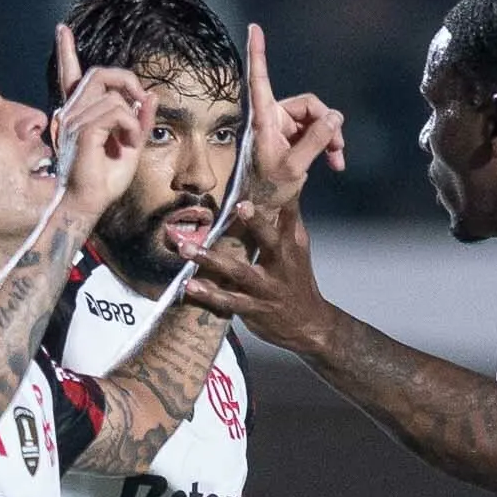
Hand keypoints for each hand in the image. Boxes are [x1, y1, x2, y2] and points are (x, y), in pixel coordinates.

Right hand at [48, 46, 152, 224]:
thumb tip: (150, 95)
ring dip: (132, 116)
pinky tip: (127, 142)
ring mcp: (73, 121)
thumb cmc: (105, 179)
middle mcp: (72, 113)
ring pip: (112, 95)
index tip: (62, 30)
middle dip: (127, 80)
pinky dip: (130, 125)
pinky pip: (115, 112)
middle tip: (140, 100)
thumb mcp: (131, 145)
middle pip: (100, 73)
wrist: (88, 204)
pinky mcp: (82, 132)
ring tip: (131, 140)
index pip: (72, 76)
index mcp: (80, 114)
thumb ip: (139, 120)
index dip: (67, 51)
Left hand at [185, 189, 331, 354]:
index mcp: (291, 245)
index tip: (277, 172)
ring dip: (211, 260)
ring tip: (186, 249)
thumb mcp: (299, 247)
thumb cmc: (298, 279)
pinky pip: (228, 301)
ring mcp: (266, 288)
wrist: (309, 324)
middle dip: (256, 223)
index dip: (284, 196)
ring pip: (239, 271)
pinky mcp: (253, 309)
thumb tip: (293, 182)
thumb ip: (289, 217)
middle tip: (240, 205)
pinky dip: (208, 294)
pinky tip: (189, 286)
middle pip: (269, 240)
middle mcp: (281, 264)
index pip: (289, 215)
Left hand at [237, 23, 346, 210]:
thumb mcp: (294, 167)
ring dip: (329, 138)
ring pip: (314, 120)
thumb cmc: (267, 190)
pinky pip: (314, 132)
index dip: (258, 53)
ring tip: (337, 159)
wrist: (261, 210)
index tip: (253, 27)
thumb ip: (316, 140)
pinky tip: (334, 163)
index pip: (260, 79)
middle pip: (308, 105)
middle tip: (338, 148)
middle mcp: (270, 118)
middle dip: (326, 124)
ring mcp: (280, 128)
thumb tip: (335, 118)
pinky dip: (325, 145)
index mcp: (263, 120)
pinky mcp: (289, 139)